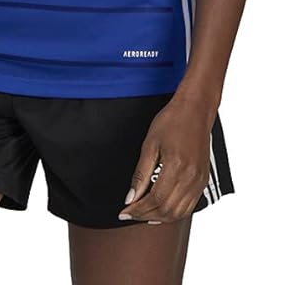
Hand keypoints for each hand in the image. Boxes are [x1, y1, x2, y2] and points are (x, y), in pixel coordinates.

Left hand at [117, 94, 213, 223]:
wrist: (195, 109)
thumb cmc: (172, 121)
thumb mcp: (150, 144)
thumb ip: (141, 174)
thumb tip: (130, 197)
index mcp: (176, 167)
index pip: (155, 199)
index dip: (137, 209)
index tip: (123, 211)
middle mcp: (191, 177)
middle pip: (166, 210)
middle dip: (145, 215)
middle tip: (129, 214)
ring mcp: (199, 180)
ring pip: (179, 212)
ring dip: (159, 217)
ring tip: (143, 214)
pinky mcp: (203, 180)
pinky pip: (189, 206)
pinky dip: (174, 213)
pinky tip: (161, 209)